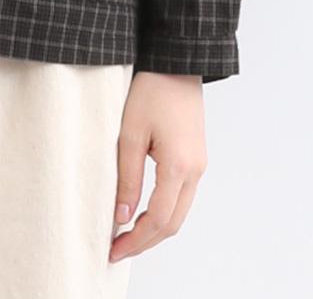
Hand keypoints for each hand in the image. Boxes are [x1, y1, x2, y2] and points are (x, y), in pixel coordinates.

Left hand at [109, 71, 206, 262]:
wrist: (175, 62)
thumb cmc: (151, 89)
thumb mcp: (129, 133)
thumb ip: (127, 178)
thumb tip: (122, 217)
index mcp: (179, 166)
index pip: (159, 220)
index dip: (136, 241)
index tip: (113, 250)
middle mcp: (195, 170)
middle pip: (173, 223)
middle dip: (145, 241)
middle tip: (117, 249)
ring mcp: (199, 164)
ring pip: (179, 212)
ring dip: (155, 228)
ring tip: (126, 235)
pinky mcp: (196, 157)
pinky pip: (182, 196)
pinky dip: (163, 211)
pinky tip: (143, 212)